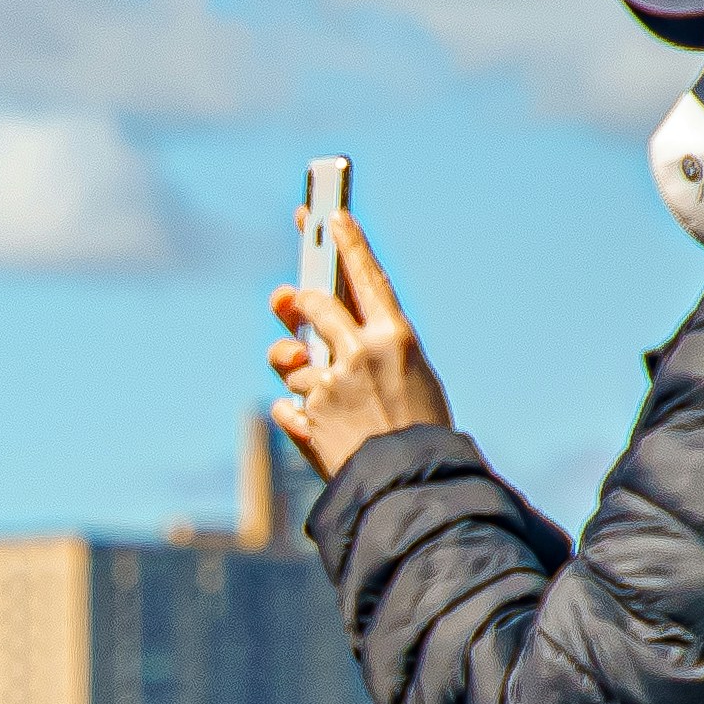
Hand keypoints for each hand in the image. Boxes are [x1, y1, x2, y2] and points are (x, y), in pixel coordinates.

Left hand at [267, 209, 452, 480]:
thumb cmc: (418, 431)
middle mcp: (359, 353)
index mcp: (395, 338)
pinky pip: (286, 403)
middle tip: (294, 301)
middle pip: (313, 303)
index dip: (348, 242)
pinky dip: (297, 414)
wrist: (412, 489)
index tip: (329, 214)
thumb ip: (366, 346)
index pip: (365, 275)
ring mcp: (329, 385)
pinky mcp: (306, 416)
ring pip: (291, 357)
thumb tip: (310, 330)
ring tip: (319, 390)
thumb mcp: (411, 376)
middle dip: (299, 303)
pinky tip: (322, 431)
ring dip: (295, 368)